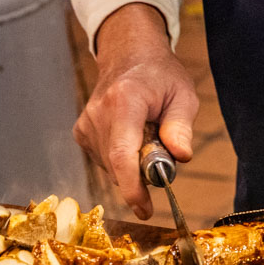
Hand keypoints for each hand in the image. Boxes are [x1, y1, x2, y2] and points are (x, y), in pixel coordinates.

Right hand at [73, 3, 198, 219]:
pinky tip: (130, 137)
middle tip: (162, 152)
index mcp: (124, 101)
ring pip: (110, 167)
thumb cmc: (159, 75)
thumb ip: (181, 126)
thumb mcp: (183, 95)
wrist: (128, 56)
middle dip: (142, 174)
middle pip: (117, 166)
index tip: (145, 208)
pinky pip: (103, 161)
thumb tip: (181, 157)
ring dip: (132, 165)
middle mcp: (98, 113)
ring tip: (146, 135)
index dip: (131, 187)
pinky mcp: (81, 132)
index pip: (121, 153)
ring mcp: (86, 123)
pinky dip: (120, 159)